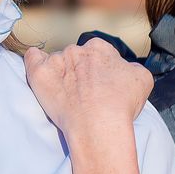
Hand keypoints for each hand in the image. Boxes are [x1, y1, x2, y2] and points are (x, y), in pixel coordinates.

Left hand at [23, 39, 153, 142]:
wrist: (98, 125)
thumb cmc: (122, 105)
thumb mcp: (142, 79)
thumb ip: (130, 67)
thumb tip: (123, 68)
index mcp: (100, 48)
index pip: (98, 54)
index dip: (100, 71)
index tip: (101, 87)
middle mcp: (77, 50)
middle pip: (76, 58)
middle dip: (80, 73)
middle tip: (85, 96)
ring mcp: (57, 60)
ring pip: (57, 63)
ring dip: (60, 75)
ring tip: (67, 98)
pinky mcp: (40, 74)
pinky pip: (32, 58)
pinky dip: (35, 61)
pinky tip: (40, 70)